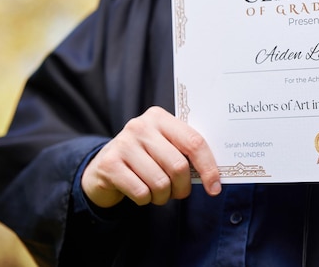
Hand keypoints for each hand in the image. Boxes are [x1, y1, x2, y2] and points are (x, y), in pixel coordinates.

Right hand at [81, 106, 220, 207]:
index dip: (208, 167)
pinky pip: (141, 192)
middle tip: (178, 193)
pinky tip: (140, 192)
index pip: (194, 142)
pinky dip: (145, 200)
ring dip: (162, 196)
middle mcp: (140, 126)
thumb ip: (185, 152)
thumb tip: (214, 177)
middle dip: (182, 188)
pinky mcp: (110, 164)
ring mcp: (123, 143)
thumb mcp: (164, 146)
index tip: (214, 187)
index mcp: (160, 117)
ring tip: (156, 192)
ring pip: (160, 183)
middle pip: (178, 166)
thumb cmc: (145, 158)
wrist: (103, 167)